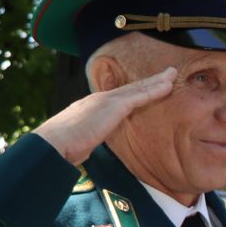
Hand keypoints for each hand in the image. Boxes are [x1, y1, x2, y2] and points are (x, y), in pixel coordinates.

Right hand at [33, 67, 178, 165]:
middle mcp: (100, 99)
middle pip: (131, 88)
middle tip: (167, 74)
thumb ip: (84, 142)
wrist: (53, 144)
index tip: (147, 89)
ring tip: (173, 74)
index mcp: (91, 108)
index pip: (119, 98)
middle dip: (149, 81)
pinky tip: (168, 85)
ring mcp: (106, 100)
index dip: (134, 92)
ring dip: (157, 80)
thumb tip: (83, 152)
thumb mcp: (76, 143)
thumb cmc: (61, 148)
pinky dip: (155, 90)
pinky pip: (140, 95)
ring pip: (138, 88)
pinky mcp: (114, 106)